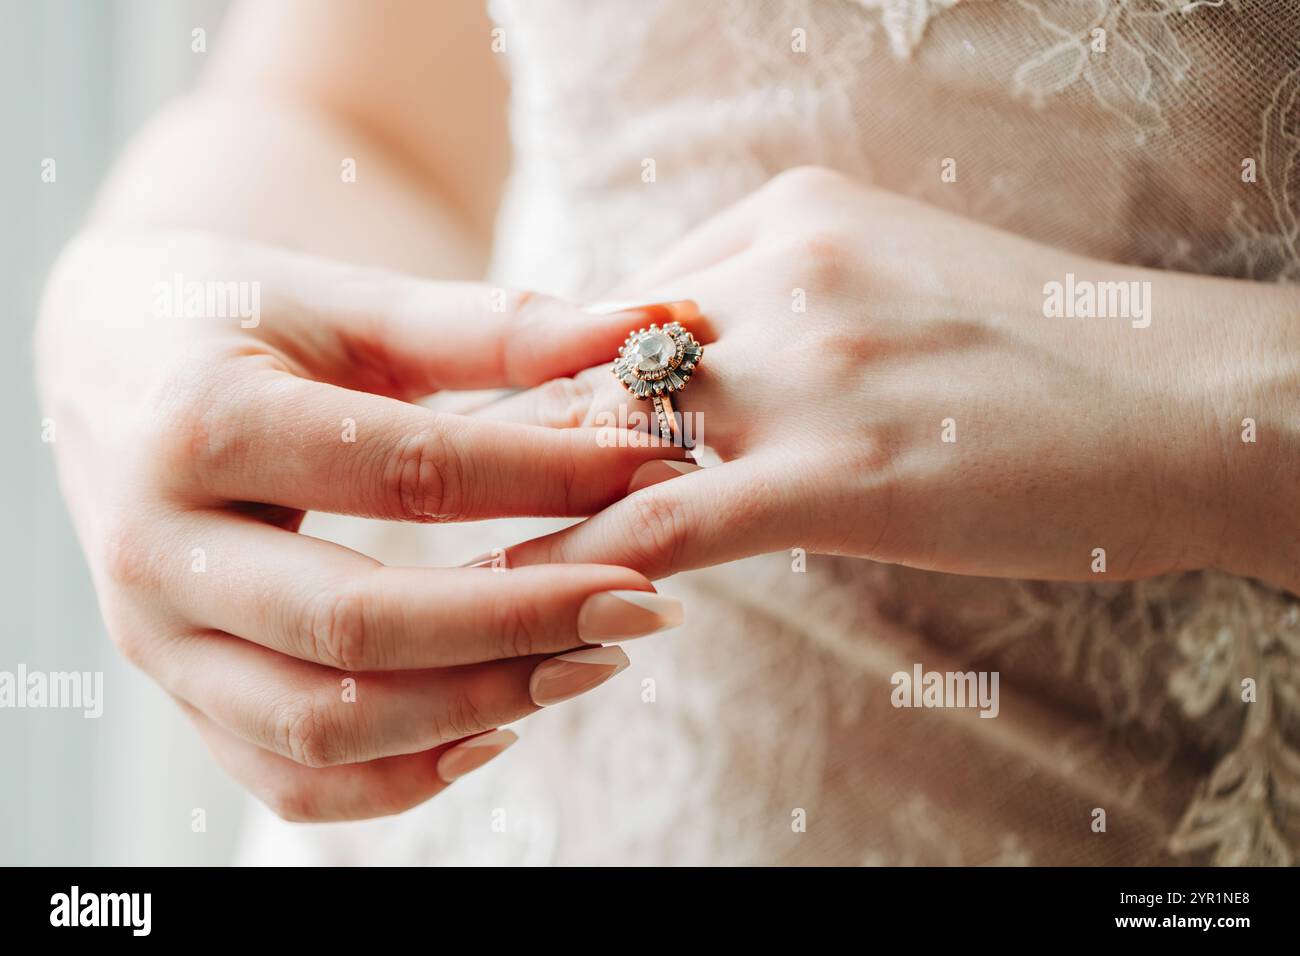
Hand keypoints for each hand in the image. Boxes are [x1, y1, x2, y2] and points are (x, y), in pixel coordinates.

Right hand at [37, 230, 685, 820]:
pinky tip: (498, 730)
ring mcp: (158, 639)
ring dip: (478, 706)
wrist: (112, 358)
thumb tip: (646, 327)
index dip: (549, 478)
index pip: (409, 473)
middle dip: (523, 624)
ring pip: (323, 726)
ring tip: (595, 659)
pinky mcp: (181, 691)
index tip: (658, 470)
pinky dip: (400, 778)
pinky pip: (288, 779)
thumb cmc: (240, 315)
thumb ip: (492, 325)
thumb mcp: (352, 301)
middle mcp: (160, 549)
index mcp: (200, 425)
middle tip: (646, 602)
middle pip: (360, 627)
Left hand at [477, 167, 1287, 587]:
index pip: (630, 303)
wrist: (1188, 406)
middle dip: (539, 438)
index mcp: (790, 219)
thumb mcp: (897, 288)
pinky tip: (531, 597)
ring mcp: (802, 367)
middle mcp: (779, 272)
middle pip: (601, 364)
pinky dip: (578, 561)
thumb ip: (791, 314)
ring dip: (531, 500)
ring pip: (610, 440)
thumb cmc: (1048, 359)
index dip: (576, 378)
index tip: (533, 429)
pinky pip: (659, 521)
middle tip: (464, 496)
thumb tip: (704, 374)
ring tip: (462, 555)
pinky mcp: (830, 471)